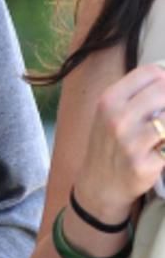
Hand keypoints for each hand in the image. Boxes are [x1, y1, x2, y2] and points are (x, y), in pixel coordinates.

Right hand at [74, 62, 164, 224]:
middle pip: (163, 91)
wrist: (100, 184)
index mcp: (109, 100)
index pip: (151, 73)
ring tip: (163, 133)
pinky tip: (161, 148)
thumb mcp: (111, 113)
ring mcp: (129, 143)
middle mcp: (117, 119)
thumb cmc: (111, 143)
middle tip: (164, 115)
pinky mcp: (143, 166)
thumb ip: (137, 94)